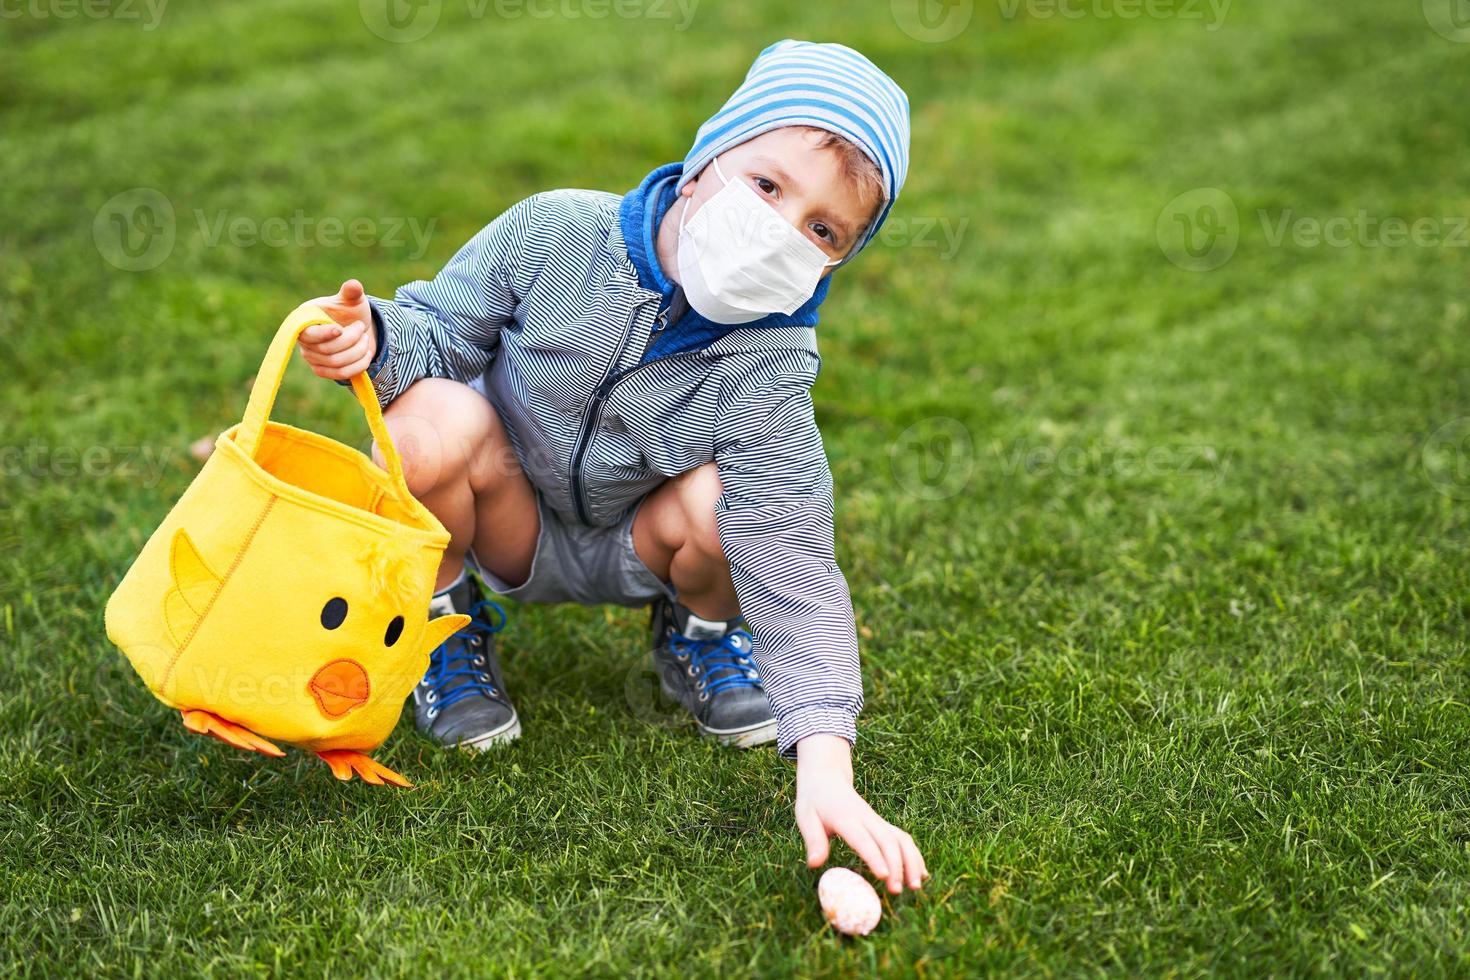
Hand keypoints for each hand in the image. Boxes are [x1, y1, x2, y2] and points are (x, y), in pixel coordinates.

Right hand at [298, 279, 376, 380]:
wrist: (356, 330)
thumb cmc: (350, 312)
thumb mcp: (352, 301)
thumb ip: (351, 293)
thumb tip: (354, 285)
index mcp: (304, 319)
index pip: (308, 333)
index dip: (324, 333)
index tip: (340, 329)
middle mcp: (303, 340)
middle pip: (327, 349)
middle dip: (351, 339)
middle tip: (361, 327)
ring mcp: (311, 357)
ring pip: (336, 363)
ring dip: (358, 351)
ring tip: (365, 339)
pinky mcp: (322, 370)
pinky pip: (340, 374)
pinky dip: (358, 365)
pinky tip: (366, 355)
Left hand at [794, 733, 927, 893]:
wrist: (827, 779)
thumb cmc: (814, 802)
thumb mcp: (806, 818)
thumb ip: (813, 840)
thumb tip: (814, 864)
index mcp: (846, 818)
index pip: (863, 839)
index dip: (874, 857)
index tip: (883, 876)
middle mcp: (867, 819)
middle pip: (888, 841)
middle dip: (897, 866)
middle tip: (897, 891)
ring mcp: (877, 821)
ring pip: (901, 839)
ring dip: (911, 862)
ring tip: (915, 887)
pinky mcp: (883, 825)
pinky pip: (903, 839)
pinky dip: (914, 856)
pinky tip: (920, 874)